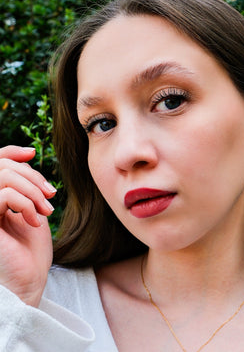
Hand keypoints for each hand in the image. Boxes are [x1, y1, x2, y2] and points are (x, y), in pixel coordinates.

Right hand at [0, 146, 55, 306]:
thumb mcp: (32, 209)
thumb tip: (27, 157)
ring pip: (4, 176)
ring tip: (46, 210)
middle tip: (51, 196)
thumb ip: (25, 186)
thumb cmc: (31, 249)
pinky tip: (36, 221)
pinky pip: (5, 194)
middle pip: (3, 166)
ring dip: (33, 190)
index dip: (11, 152)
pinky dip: (27, 203)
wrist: (30, 280)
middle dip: (33, 176)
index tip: (32, 153)